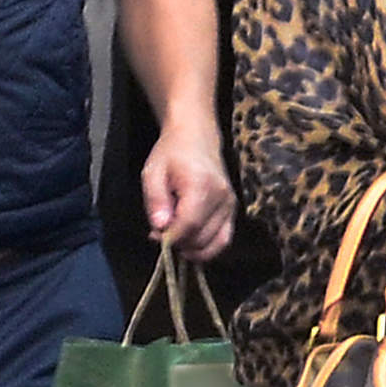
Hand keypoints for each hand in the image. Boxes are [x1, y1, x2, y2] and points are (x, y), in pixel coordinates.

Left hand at [141, 120, 235, 261]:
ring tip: (176, 235)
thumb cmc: (172, 153)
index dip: (172, 238)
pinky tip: (190, 240)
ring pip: (214, 244)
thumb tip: (161, 228)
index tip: (156, 235)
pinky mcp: (233, 210)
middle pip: (202, 238)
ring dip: (192, 248)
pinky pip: (223, 240)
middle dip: (179, 244)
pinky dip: (206, 247)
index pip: (190, 224)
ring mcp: (230, 205)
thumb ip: (155, 201)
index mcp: (201, 184)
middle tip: (162, 233)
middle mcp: (222, 196)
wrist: (196, 138)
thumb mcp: (152, 172)